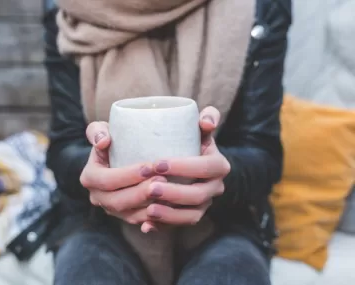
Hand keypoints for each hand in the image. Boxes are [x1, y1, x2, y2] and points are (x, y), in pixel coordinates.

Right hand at [80, 121, 161, 230]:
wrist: (120, 155)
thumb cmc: (113, 139)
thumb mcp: (101, 130)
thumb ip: (97, 131)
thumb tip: (103, 142)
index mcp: (90, 177)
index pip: (107, 180)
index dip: (127, 176)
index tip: (149, 166)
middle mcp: (99, 197)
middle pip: (118, 201)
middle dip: (141, 192)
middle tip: (162, 180)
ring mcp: (113, 210)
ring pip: (131, 215)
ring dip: (150, 206)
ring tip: (169, 192)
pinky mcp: (127, 217)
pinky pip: (141, 222)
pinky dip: (154, 219)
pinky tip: (169, 211)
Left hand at [143, 107, 230, 227]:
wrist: (189, 165)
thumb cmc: (190, 141)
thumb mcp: (199, 128)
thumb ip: (207, 117)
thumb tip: (207, 122)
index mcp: (219, 165)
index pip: (206, 167)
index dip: (184, 167)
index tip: (157, 163)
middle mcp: (215, 188)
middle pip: (198, 195)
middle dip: (174, 193)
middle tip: (149, 188)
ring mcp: (204, 205)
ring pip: (191, 216)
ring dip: (170, 215)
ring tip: (148, 209)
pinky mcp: (191, 217)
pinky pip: (180, 227)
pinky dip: (164, 227)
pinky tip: (147, 226)